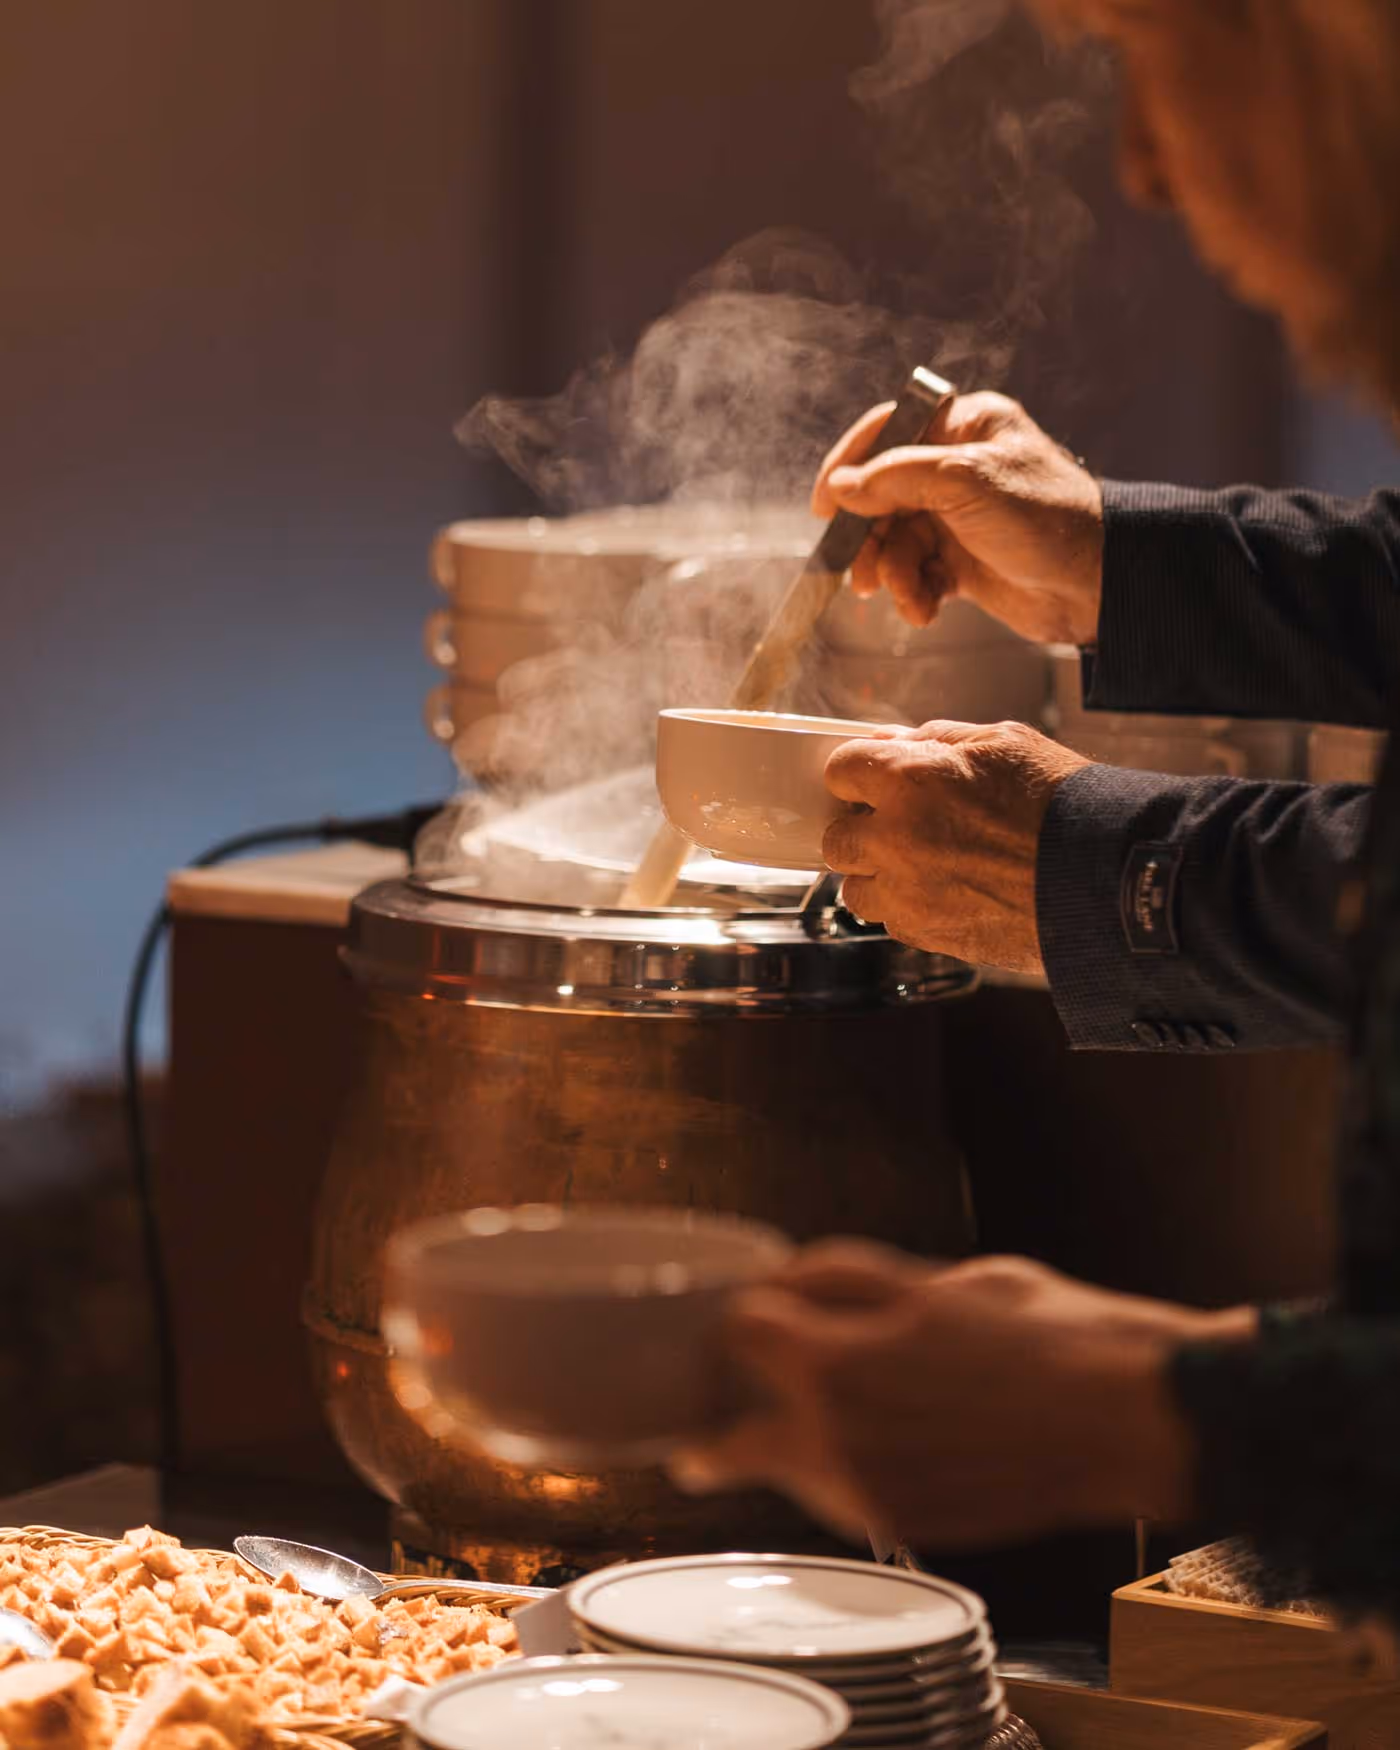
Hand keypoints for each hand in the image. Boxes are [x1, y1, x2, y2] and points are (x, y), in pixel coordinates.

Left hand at [672, 1244, 1256, 1549]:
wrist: (1127, 1420)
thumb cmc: (1043, 1333)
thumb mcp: (934, 1277)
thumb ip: (842, 1279)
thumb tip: (783, 1279)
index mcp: (834, 1364)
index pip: (737, 1334)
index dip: (742, 1313)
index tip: (749, 1309)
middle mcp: (835, 1441)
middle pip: (722, 1438)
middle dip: (717, 1410)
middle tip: (719, 1391)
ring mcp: (867, 1495)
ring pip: (779, 1469)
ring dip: (778, 1437)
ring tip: (812, 1398)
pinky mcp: (903, 1525)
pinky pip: (833, 1494)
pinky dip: (832, 1465)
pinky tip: (871, 1429)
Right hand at [812, 391, 1103, 641]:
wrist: (1097, 585)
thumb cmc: (1047, 519)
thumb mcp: (966, 483)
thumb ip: (896, 478)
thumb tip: (841, 486)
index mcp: (964, 426)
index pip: (887, 432)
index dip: (849, 466)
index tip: (824, 505)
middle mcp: (957, 467)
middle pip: (883, 495)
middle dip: (870, 537)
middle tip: (859, 572)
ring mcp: (959, 515)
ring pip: (895, 540)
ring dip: (893, 572)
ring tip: (903, 595)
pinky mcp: (963, 560)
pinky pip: (917, 572)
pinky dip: (914, 592)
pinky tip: (925, 609)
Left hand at [823, 720, 1090, 975]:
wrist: (1105, 879)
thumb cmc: (1061, 803)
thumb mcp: (1004, 742)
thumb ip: (937, 740)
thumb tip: (894, 743)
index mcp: (909, 780)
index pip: (841, 770)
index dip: (859, 774)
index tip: (874, 781)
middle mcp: (895, 839)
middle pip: (836, 838)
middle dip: (863, 829)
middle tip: (902, 826)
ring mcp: (907, 893)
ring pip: (855, 890)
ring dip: (879, 876)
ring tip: (924, 866)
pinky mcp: (927, 935)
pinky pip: (891, 922)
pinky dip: (908, 908)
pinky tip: (948, 892)